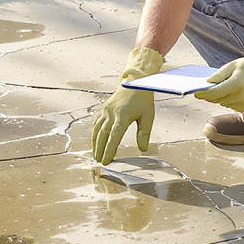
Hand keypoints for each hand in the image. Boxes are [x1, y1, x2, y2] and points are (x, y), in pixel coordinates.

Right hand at [91, 47, 164, 164]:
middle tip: (99, 162)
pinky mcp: (104, 108)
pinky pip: (97, 123)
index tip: (107, 161)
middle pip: (102, 134)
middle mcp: (111, 112)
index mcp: (123, 115)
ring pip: (97, 129)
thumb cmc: (143, 98)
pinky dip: (95, 134)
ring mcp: (106, 110)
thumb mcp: (148, 115)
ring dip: (95, 143)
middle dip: (100, 150)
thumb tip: (143, 149)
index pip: (114, 136)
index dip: (109, 149)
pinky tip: (95, 142)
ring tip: (95, 155)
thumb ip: (144, 133)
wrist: (134, 80)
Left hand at [195, 48, 243, 113]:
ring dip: (219, 97)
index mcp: (237, 84)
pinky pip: (230, 106)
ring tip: (220, 88)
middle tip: (203, 89)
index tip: (195, 93)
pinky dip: (227, 100)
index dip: (204, 94)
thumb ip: (219, 75)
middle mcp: (241, 96)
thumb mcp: (232, 65)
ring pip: (223, 103)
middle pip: (217, 99)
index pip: (216, 92)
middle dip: (210, 95)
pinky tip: (230, 92)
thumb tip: (207, 83)